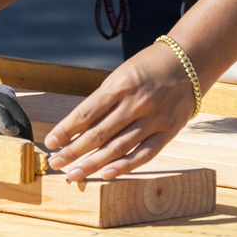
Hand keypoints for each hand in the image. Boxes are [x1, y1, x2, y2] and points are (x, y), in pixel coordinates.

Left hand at [44, 41, 197, 180]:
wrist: (187, 62)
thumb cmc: (147, 67)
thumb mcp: (121, 75)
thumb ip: (104, 100)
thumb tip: (79, 126)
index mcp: (119, 85)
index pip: (85, 112)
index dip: (66, 129)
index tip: (50, 142)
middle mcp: (135, 103)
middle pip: (98, 134)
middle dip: (74, 151)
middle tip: (55, 164)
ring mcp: (153, 119)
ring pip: (117, 148)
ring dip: (93, 164)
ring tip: (74, 174)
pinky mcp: (168, 131)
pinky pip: (144, 154)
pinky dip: (124, 166)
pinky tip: (106, 174)